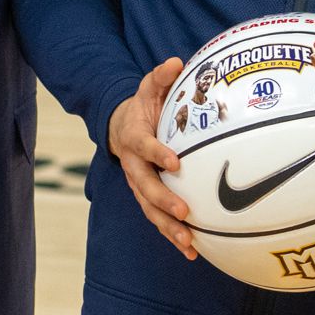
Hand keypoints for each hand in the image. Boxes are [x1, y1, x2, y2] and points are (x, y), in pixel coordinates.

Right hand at [106, 58, 196, 258]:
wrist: (121, 128)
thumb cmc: (143, 106)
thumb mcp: (149, 87)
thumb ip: (160, 76)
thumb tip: (176, 62)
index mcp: (135, 138)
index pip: (144, 147)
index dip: (157, 154)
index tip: (174, 162)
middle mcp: (135, 167)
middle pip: (146, 188)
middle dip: (164, 201)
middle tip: (184, 211)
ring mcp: (140, 186)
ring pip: (151, 211)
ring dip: (169, 228)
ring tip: (188, 243)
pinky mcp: (148, 199)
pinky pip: (159, 220)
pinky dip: (173, 236)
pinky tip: (192, 252)